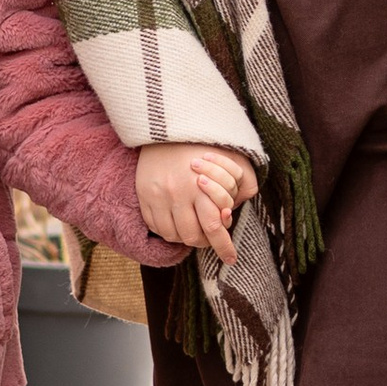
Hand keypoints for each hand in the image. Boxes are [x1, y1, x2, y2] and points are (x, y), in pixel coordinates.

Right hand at [136, 141, 256, 265]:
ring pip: (174, 235)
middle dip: (206, 242)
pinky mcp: (143, 195)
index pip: (214, 227)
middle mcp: (178, 194)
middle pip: (193, 236)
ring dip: (186, 237)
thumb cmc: (202, 144)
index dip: (224, 247)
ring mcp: (158, 196)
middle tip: (212, 239)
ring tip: (194, 229)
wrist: (166, 126)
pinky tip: (177, 222)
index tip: (231, 259)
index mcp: (201, 186)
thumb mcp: (230, 159)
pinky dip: (168, 230)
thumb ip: (242, 184)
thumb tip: (230, 215)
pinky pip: (156, 227)